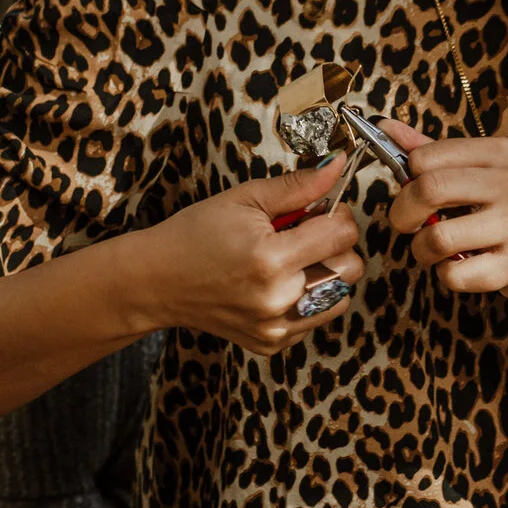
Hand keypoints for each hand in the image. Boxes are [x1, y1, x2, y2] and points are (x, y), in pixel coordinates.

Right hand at [128, 159, 364, 354]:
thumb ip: (297, 186)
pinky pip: (316, 318)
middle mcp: (277, 298)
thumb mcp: (244, 199)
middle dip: (335, 247)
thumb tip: (339, 165)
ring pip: (340, 297)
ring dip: (325, 275)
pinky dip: (306, 300)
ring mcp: (276, 326)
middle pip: (350, 269)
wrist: (157, 281)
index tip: (316, 212)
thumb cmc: (195, 234)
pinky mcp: (272, 343)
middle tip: (303, 237)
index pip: (343, 233)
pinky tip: (275, 285)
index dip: (336, 215)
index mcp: (270, 258)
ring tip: (290, 262)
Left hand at [379, 119, 507, 315]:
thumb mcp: (486, 173)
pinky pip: (455, 274)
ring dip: (421, 250)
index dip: (405, 178)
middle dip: (403, 213)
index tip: (409, 193)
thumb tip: (386, 128)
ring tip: (432, 250)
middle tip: (407, 225)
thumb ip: (436, 153)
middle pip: (428, 189)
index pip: (427, 156)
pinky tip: (458, 267)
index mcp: (502, 154)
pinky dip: (445, 275)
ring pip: (437, 237)